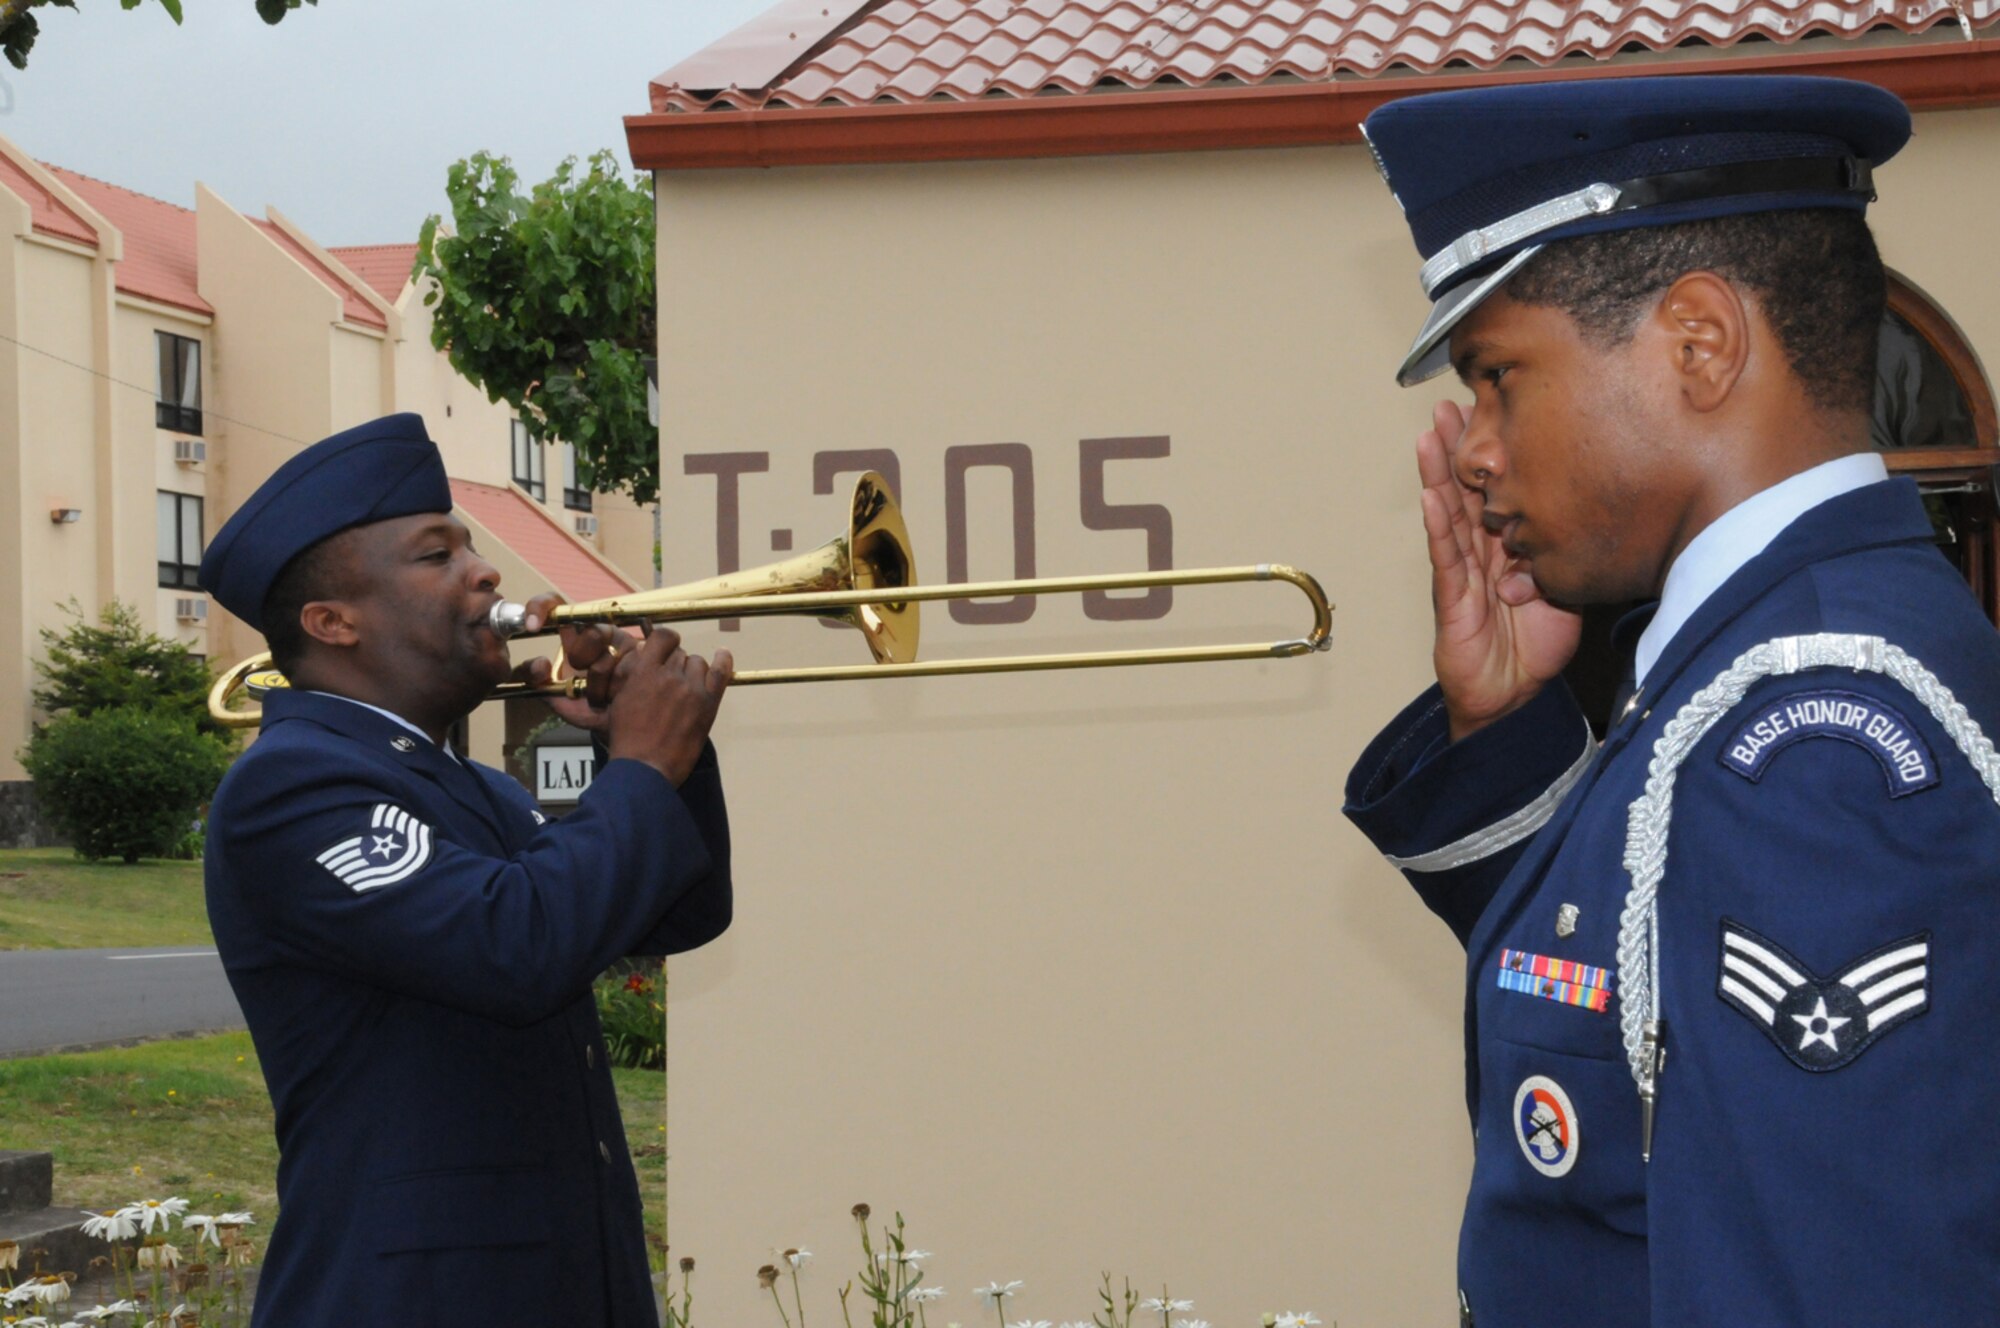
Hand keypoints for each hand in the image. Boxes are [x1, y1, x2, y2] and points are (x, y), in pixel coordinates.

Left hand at [506, 594, 624, 732]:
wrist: (619, 726)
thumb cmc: (587, 707)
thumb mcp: (556, 697)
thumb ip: (537, 681)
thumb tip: (541, 665)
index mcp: (573, 636)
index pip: (555, 607)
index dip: (541, 607)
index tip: (532, 626)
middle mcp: (598, 632)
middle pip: (587, 628)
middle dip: (581, 657)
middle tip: (579, 680)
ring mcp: (623, 641)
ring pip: (605, 647)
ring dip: (600, 681)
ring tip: (601, 698)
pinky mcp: (644, 653)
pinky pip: (629, 665)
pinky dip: (618, 687)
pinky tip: (618, 697)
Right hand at [603, 626, 732, 786]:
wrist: (644, 768)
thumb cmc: (627, 740)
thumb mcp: (619, 701)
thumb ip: (633, 677)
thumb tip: (644, 659)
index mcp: (644, 672)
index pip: (663, 637)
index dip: (666, 641)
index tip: (665, 648)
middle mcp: (668, 675)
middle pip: (681, 653)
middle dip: (675, 664)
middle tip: (670, 683)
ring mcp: (690, 689)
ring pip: (698, 663)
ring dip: (692, 671)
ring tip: (685, 688)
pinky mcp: (707, 704)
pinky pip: (720, 673)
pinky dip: (723, 661)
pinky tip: (722, 655)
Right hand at [1417, 400, 1580, 740]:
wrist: (1514, 700)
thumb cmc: (1536, 647)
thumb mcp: (1569, 587)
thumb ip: (1570, 552)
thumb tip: (1587, 517)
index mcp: (1508, 547)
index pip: (1496, 491)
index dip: (1490, 454)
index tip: (1490, 412)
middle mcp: (1481, 554)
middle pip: (1465, 492)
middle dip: (1455, 448)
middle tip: (1448, 406)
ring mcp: (1463, 574)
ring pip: (1448, 516)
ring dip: (1437, 475)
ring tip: (1428, 436)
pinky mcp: (1452, 600)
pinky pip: (1446, 558)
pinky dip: (1438, 526)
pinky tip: (1432, 496)